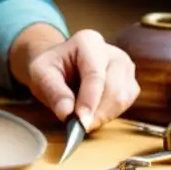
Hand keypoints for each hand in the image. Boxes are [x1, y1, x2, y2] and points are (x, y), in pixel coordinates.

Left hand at [24, 29, 139, 131]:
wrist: (60, 66)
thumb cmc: (50, 68)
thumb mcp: (40, 75)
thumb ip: (53, 91)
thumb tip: (67, 113)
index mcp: (88, 42)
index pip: (95, 74)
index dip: (89, 100)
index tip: (81, 122)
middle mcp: (112, 52)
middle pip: (114, 88)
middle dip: (97, 112)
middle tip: (79, 127)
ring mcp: (125, 67)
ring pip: (123, 98)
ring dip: (103, 115)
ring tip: (83, 119)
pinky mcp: (130, 82)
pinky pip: (126, 104)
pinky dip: (110, 114)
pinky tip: (93, 114)